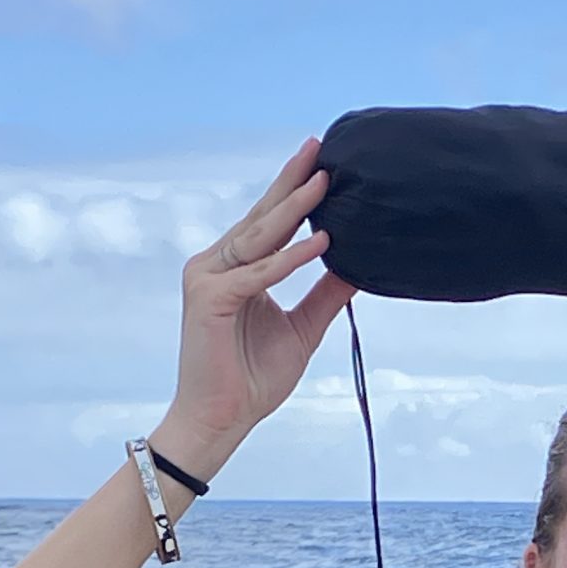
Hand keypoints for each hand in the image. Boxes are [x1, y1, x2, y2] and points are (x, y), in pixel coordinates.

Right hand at [161, 136, 356, 462]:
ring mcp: (209, 278)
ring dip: (294, 208)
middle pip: (262, 216)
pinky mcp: (209, 299)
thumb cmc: (252, 378)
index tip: (324, 163)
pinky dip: (289, 259)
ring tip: (326, 181)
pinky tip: (320, 242)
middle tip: (319, 147)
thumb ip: (325, 294)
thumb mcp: (303, 328)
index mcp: (236, 267)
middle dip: (292, 182)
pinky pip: (258, 273)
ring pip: (259, 237)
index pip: (269, 222)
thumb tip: (357, 267)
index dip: (295, 193)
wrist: (222, 420)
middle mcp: (217, 264)